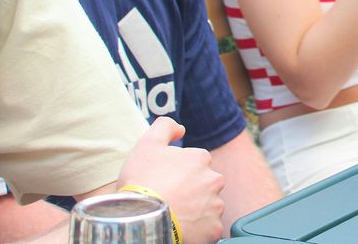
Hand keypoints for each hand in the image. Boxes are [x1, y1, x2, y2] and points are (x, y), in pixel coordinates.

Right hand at [116, 118, 224, 243]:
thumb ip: (165, 127)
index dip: (178, 173)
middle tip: (169, 199)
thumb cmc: (142, 181)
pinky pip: (209, 227)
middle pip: (203, 184)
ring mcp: (215, 205)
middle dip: (191, 190)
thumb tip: (181, 129)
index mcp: (201, 159)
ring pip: (207, 205)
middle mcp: (214, 180)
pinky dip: (199, 229)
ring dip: (195, 209)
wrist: (142, 217)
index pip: (195, 163)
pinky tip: (182, 227)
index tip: (165, 181)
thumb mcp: (147, 144)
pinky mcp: (214, 227)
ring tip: (174, 214)